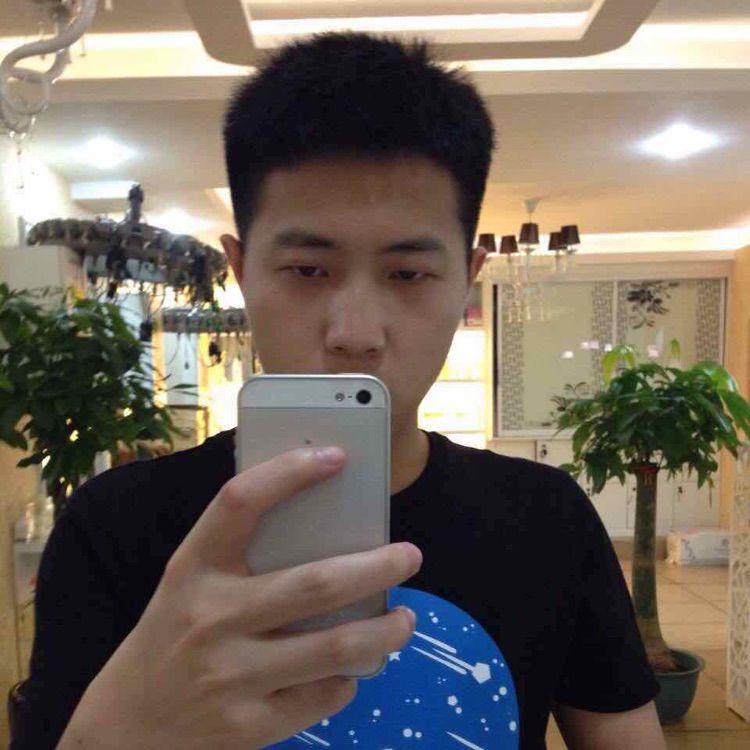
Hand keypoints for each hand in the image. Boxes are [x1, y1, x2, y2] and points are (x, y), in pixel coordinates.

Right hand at [59, 445, 421, 748]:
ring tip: (406, 618)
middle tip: (410, 556)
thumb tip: (328, 525)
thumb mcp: (191, 583)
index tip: (337, 456)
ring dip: (384, 632)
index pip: (238, 503)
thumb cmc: (172, 634)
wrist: (124, 726)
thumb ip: (241, 555)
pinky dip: (348, 679)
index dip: (288, 473)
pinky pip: (321, 697)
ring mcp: (229, 676)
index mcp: (194, 568)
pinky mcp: (247, 726)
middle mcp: (210, 618)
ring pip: (333, 648)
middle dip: (377, 567)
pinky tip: (354, 667)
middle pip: (314, 585)